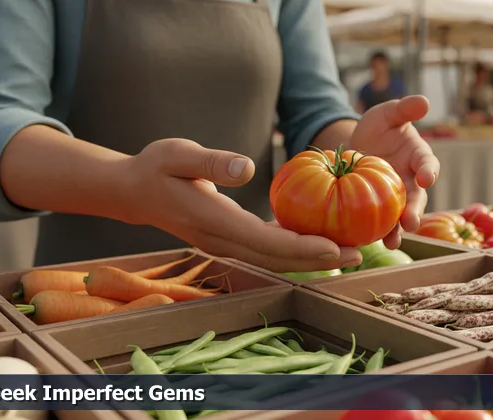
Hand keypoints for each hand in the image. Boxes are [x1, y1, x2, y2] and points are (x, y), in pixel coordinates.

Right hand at [122, 138, 361, 271]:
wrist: (133, 192)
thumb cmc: (156, 167)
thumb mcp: (177, 153)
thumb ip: (212, 161)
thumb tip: (246, 167)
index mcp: (213, 219)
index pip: (263, 240)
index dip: (301, 246)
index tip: (334, 247)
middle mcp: (222, 240)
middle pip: (277, 259)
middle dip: (319, 261)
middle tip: (359, 254)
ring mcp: (225, 245)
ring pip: (274, 260)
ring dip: (312, 261)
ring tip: (350, 253)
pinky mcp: (229, 240)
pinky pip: (268, 251)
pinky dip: (296, 250)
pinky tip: (320, 243)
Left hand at [350, 95, 439, 248]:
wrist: (356, 147)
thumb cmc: (377, 129)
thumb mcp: (387, 114)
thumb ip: (404, 109)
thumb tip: (424, 101)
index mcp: (419, 158)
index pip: (428, 165)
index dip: (429, 172)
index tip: (426, 177)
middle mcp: (412, 181)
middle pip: (418, 199)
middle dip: (415, 211)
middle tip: (411, 222)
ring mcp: (396, 198)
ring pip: (402, 217)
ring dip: (398, 230)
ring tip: (393, 241)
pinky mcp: (379, 209)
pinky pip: (381, 223)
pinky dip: (377, 233)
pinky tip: (368, 242)